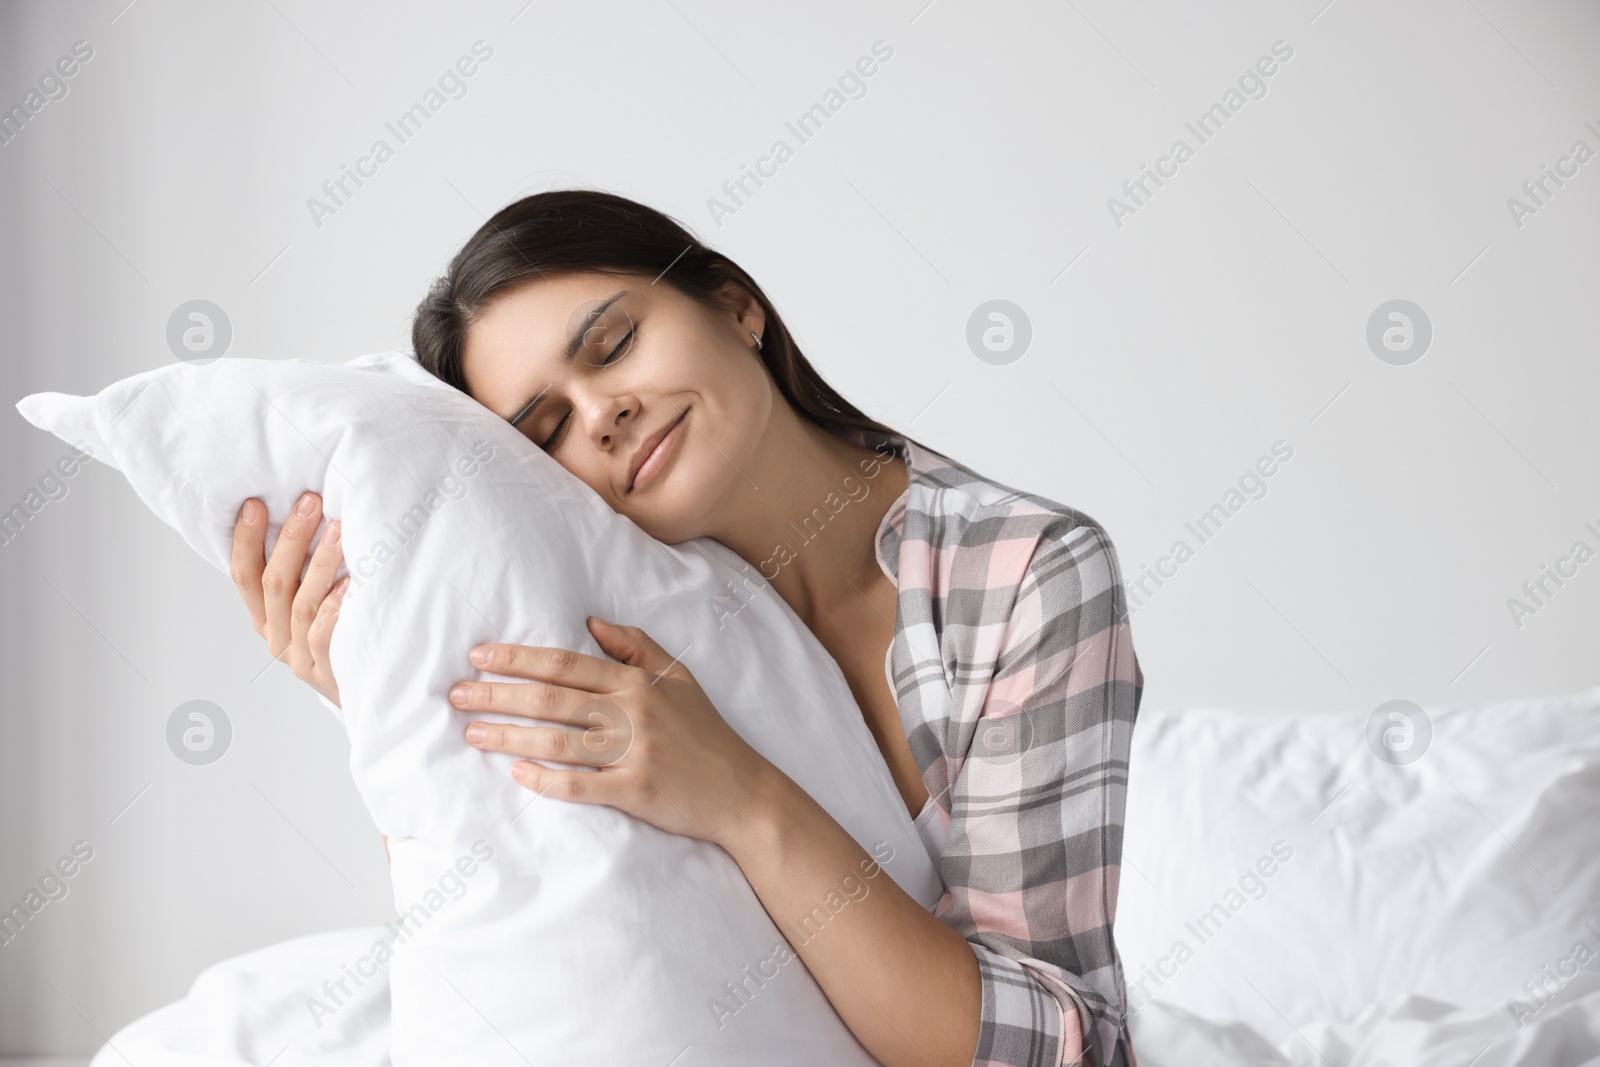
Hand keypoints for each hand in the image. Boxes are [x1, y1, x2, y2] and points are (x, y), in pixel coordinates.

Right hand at [230, 491, 347, 707]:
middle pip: (273, 583)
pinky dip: (335, 605)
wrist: (369, 692)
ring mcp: (299, 658)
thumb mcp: (312, 606)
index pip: (244, 576)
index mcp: (265, 619)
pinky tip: (352, 581)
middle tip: (310, 502)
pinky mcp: (325, 672)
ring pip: (301, 604)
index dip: (245, 540)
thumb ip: (302, 574)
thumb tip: (308, 516)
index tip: (255, 505)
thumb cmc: (342, 637)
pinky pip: (323, 634)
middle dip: (290, 538)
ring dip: (319, 562)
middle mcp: (276, 638)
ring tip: (339, 528)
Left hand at [450, 617, 776, 847]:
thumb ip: (636, 646)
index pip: (566, 663)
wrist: (743, 791)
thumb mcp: (679, 678)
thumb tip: (590, 619)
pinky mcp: (636, 792)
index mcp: (637, 682)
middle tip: (457, 693)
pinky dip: (546, 780)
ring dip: (509, 736)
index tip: (479, 656)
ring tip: (472, 733)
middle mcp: (633, 713)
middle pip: (552, 698)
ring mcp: (634, 753)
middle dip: (499, 694)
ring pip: (559, 740)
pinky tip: (517, 775)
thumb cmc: (706, 734)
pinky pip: (581, 786)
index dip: (518, 658)